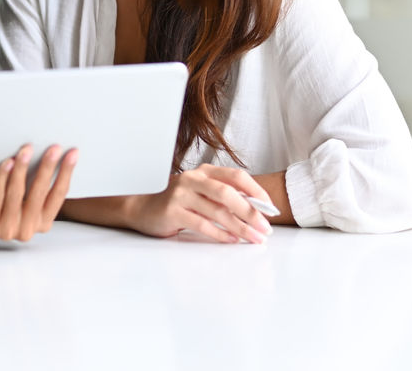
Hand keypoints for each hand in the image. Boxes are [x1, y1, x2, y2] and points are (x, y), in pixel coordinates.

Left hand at [0, 144, 77, 241]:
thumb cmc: (5, 204)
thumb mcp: (27, 200)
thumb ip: (40, 187)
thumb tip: (57, 155)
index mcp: (43, 223)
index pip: (58, 195)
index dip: (66, 173)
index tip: (72, 153)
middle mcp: (27, 230)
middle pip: (39, 193)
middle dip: (48, 168)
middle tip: (54, 149)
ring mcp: (6, 230)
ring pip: (17, 194)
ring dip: (23, 169)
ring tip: (26, 151)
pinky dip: (3, 177)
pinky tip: (8, 163)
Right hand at [125, 164, 273, 243]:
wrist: (140, 206)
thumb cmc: (176, 201)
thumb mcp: (200, 191)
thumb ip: (222, 195)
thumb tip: (256, 209)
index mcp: (204, 171)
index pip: (237, 176)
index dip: (257, 191)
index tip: (270, 208)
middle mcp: (193, 179)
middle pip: (229, 193)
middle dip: (251, 212)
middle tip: (266, 228)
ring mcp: (181, 194)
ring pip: (217, 211)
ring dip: (240, 227)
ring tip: (253, 238)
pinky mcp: (172, 211)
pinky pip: (202, 224)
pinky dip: (219, 234)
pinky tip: (231, 240)